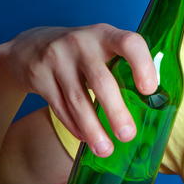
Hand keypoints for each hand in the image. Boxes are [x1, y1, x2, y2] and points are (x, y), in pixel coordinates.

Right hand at [0, 24, 156, 156]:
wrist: (31, 46)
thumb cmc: (83, 51)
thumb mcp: (103, 46)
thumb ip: (123, 65)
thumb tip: (153, 105)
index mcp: (106, 34)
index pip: (129, 43)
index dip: (142, 65)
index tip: (150, 90)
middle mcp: (81, 43)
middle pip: (101, 81)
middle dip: (116, 111)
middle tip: (128, 135)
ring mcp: (57, 59)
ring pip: (78, 100)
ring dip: (93, 128)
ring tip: (106, 149)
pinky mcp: (39, 76)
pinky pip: (59, 107)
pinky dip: (75, 126)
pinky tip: (86, 138)